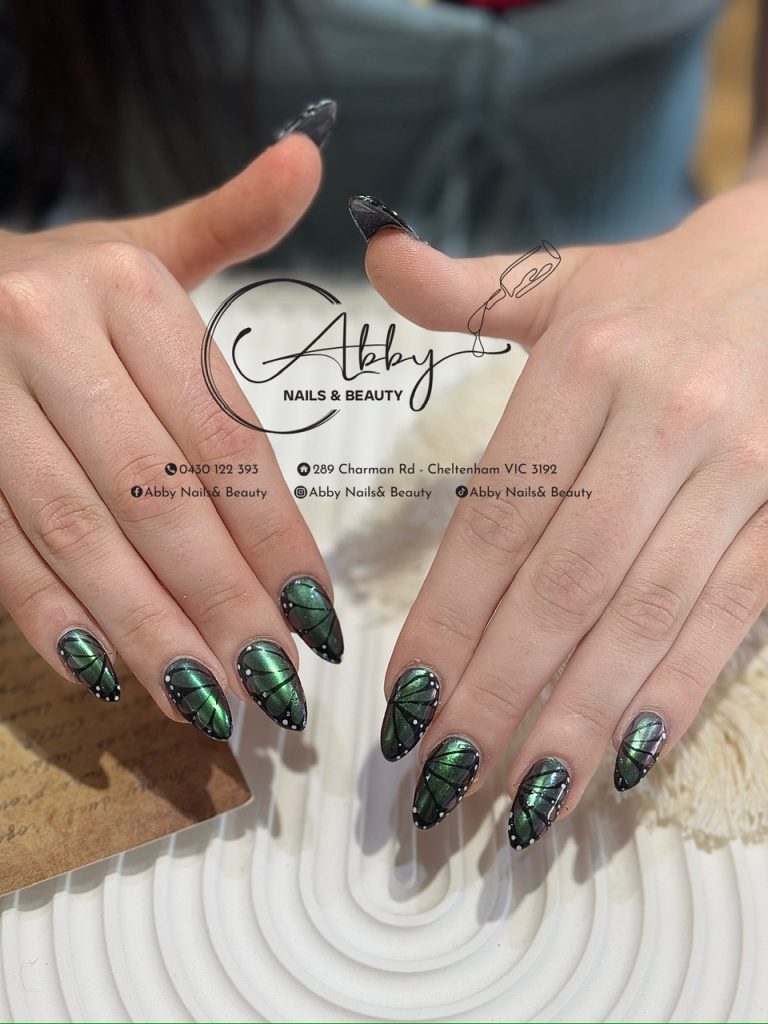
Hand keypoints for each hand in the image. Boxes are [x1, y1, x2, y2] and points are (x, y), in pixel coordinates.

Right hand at [0, 101, 342, 740]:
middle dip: (216, 598)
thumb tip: (312, 161)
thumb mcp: (141, 244)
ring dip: (144, 626)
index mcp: (120, 285)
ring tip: (206, 700)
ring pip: (74, 531)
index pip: (218, 435)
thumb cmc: (60, 283)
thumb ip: (230, 221)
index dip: (271, 533)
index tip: (314, 613)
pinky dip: (50, 618)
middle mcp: (43, 332)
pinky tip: (107, 677)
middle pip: (151, 493)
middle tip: (272, 683)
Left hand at [353, 184, 767, 844]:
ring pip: (645, 616)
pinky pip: (729, 615)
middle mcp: (661, 420)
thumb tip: (377, 249)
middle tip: (444, 780)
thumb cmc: (668, 288)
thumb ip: (465, 289)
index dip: (449, 619)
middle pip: (564, 586)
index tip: (406, 702)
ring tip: (520, 801)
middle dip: (499, 694)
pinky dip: (676, 693)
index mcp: (585, 365)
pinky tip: (627, 762)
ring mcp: (739, 470)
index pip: (500, 521)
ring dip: (578, 718)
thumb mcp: (567, 277)